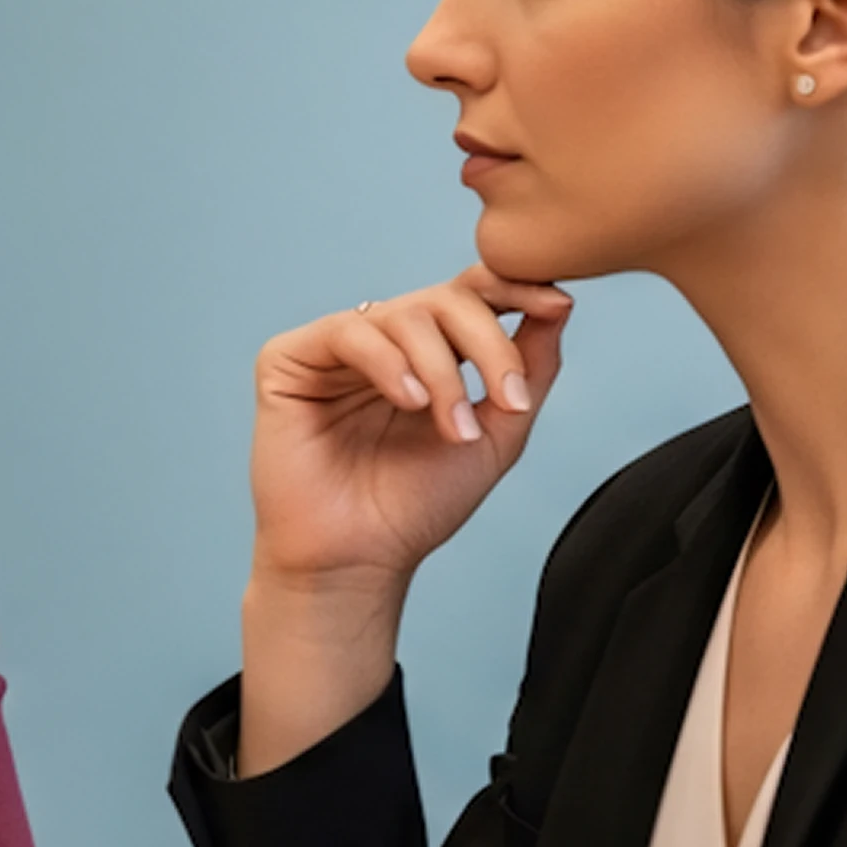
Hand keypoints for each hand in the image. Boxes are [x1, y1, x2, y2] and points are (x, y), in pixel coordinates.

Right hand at [236, 269, 568, 770]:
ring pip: (401, 314)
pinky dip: (387, 362)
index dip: (514, 287)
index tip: (557, 304)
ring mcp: (333, 350)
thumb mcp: (498, 432)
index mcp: (426, 352)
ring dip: (442, 370)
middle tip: (509, 401)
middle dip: (488, 343)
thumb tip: (558, 303)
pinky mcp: (287, 361)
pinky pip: (347, 332)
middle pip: (444, 298)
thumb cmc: (417, 505)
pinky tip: (406, 401)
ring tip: (453, 426)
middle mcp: (380, 342)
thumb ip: (529, 369)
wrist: (359, 558)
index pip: (470, 294)